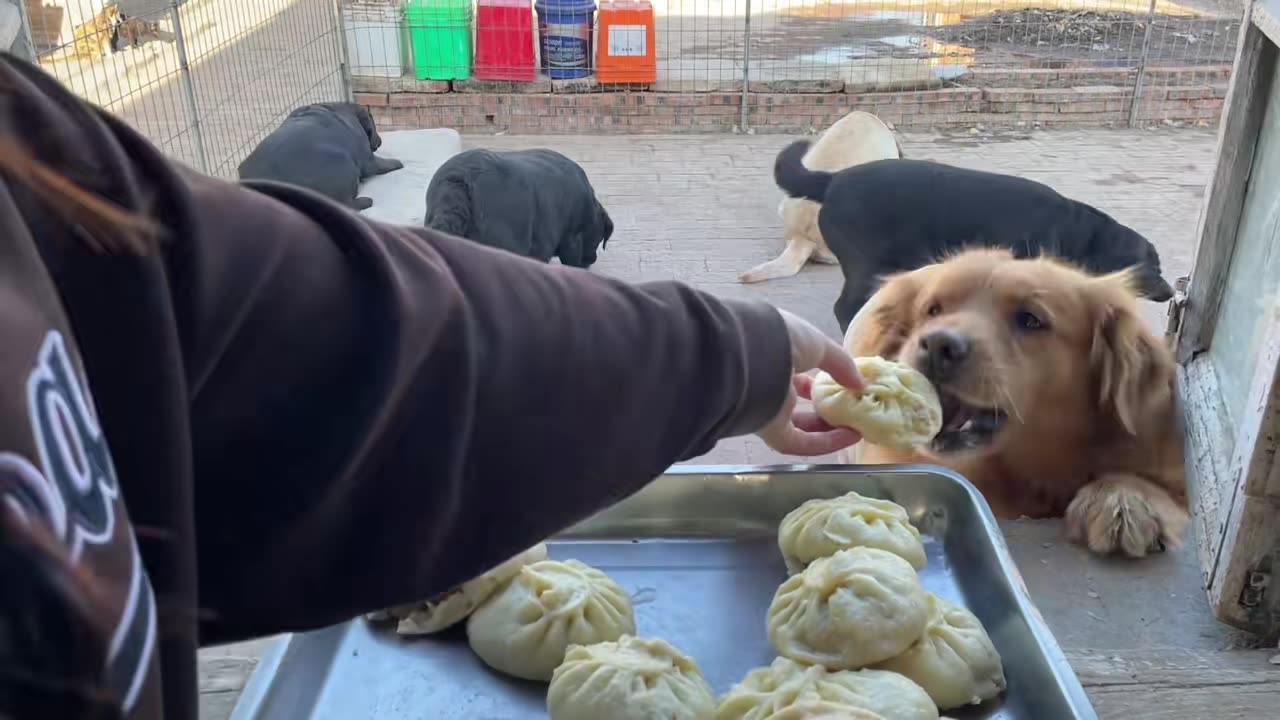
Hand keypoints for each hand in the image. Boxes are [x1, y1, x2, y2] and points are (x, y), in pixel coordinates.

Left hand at [755, 309, 864, 455]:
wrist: (752, 354)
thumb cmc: (782, 339)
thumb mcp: (818, 343)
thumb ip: (841, 363)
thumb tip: (860, 383)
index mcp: (771, 361)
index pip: (794, 378)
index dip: (817, 385)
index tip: (842, 388)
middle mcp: (766, 386)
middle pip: (796, 407)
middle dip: (824, 412)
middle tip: (851, 413)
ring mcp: (765, 411)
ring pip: (799, 428)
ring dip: (829, 431)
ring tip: (857, 428)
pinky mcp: (769, 432)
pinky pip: (801, 442)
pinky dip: (826, 442)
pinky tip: (850, 436)